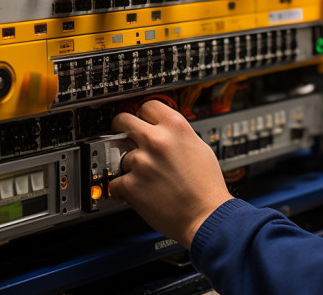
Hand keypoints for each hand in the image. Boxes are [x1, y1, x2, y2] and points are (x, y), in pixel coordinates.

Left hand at [110, 101, 232, 246]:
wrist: (206, 216)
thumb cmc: (207, 186)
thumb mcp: (199, 146)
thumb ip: (177, 134)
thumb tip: (162, 129)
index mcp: (175, 127)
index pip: (147, 105)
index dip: (144, 115)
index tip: (141, 120)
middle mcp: (156, 141)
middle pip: (123, 120)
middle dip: (122, 129)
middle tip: (126, 138)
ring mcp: (142, 162)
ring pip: (121, 155)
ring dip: (129, 166)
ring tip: (146, 177)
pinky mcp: (131, 185)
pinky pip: (116, 182)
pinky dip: (123, 189)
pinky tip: (137, 192)